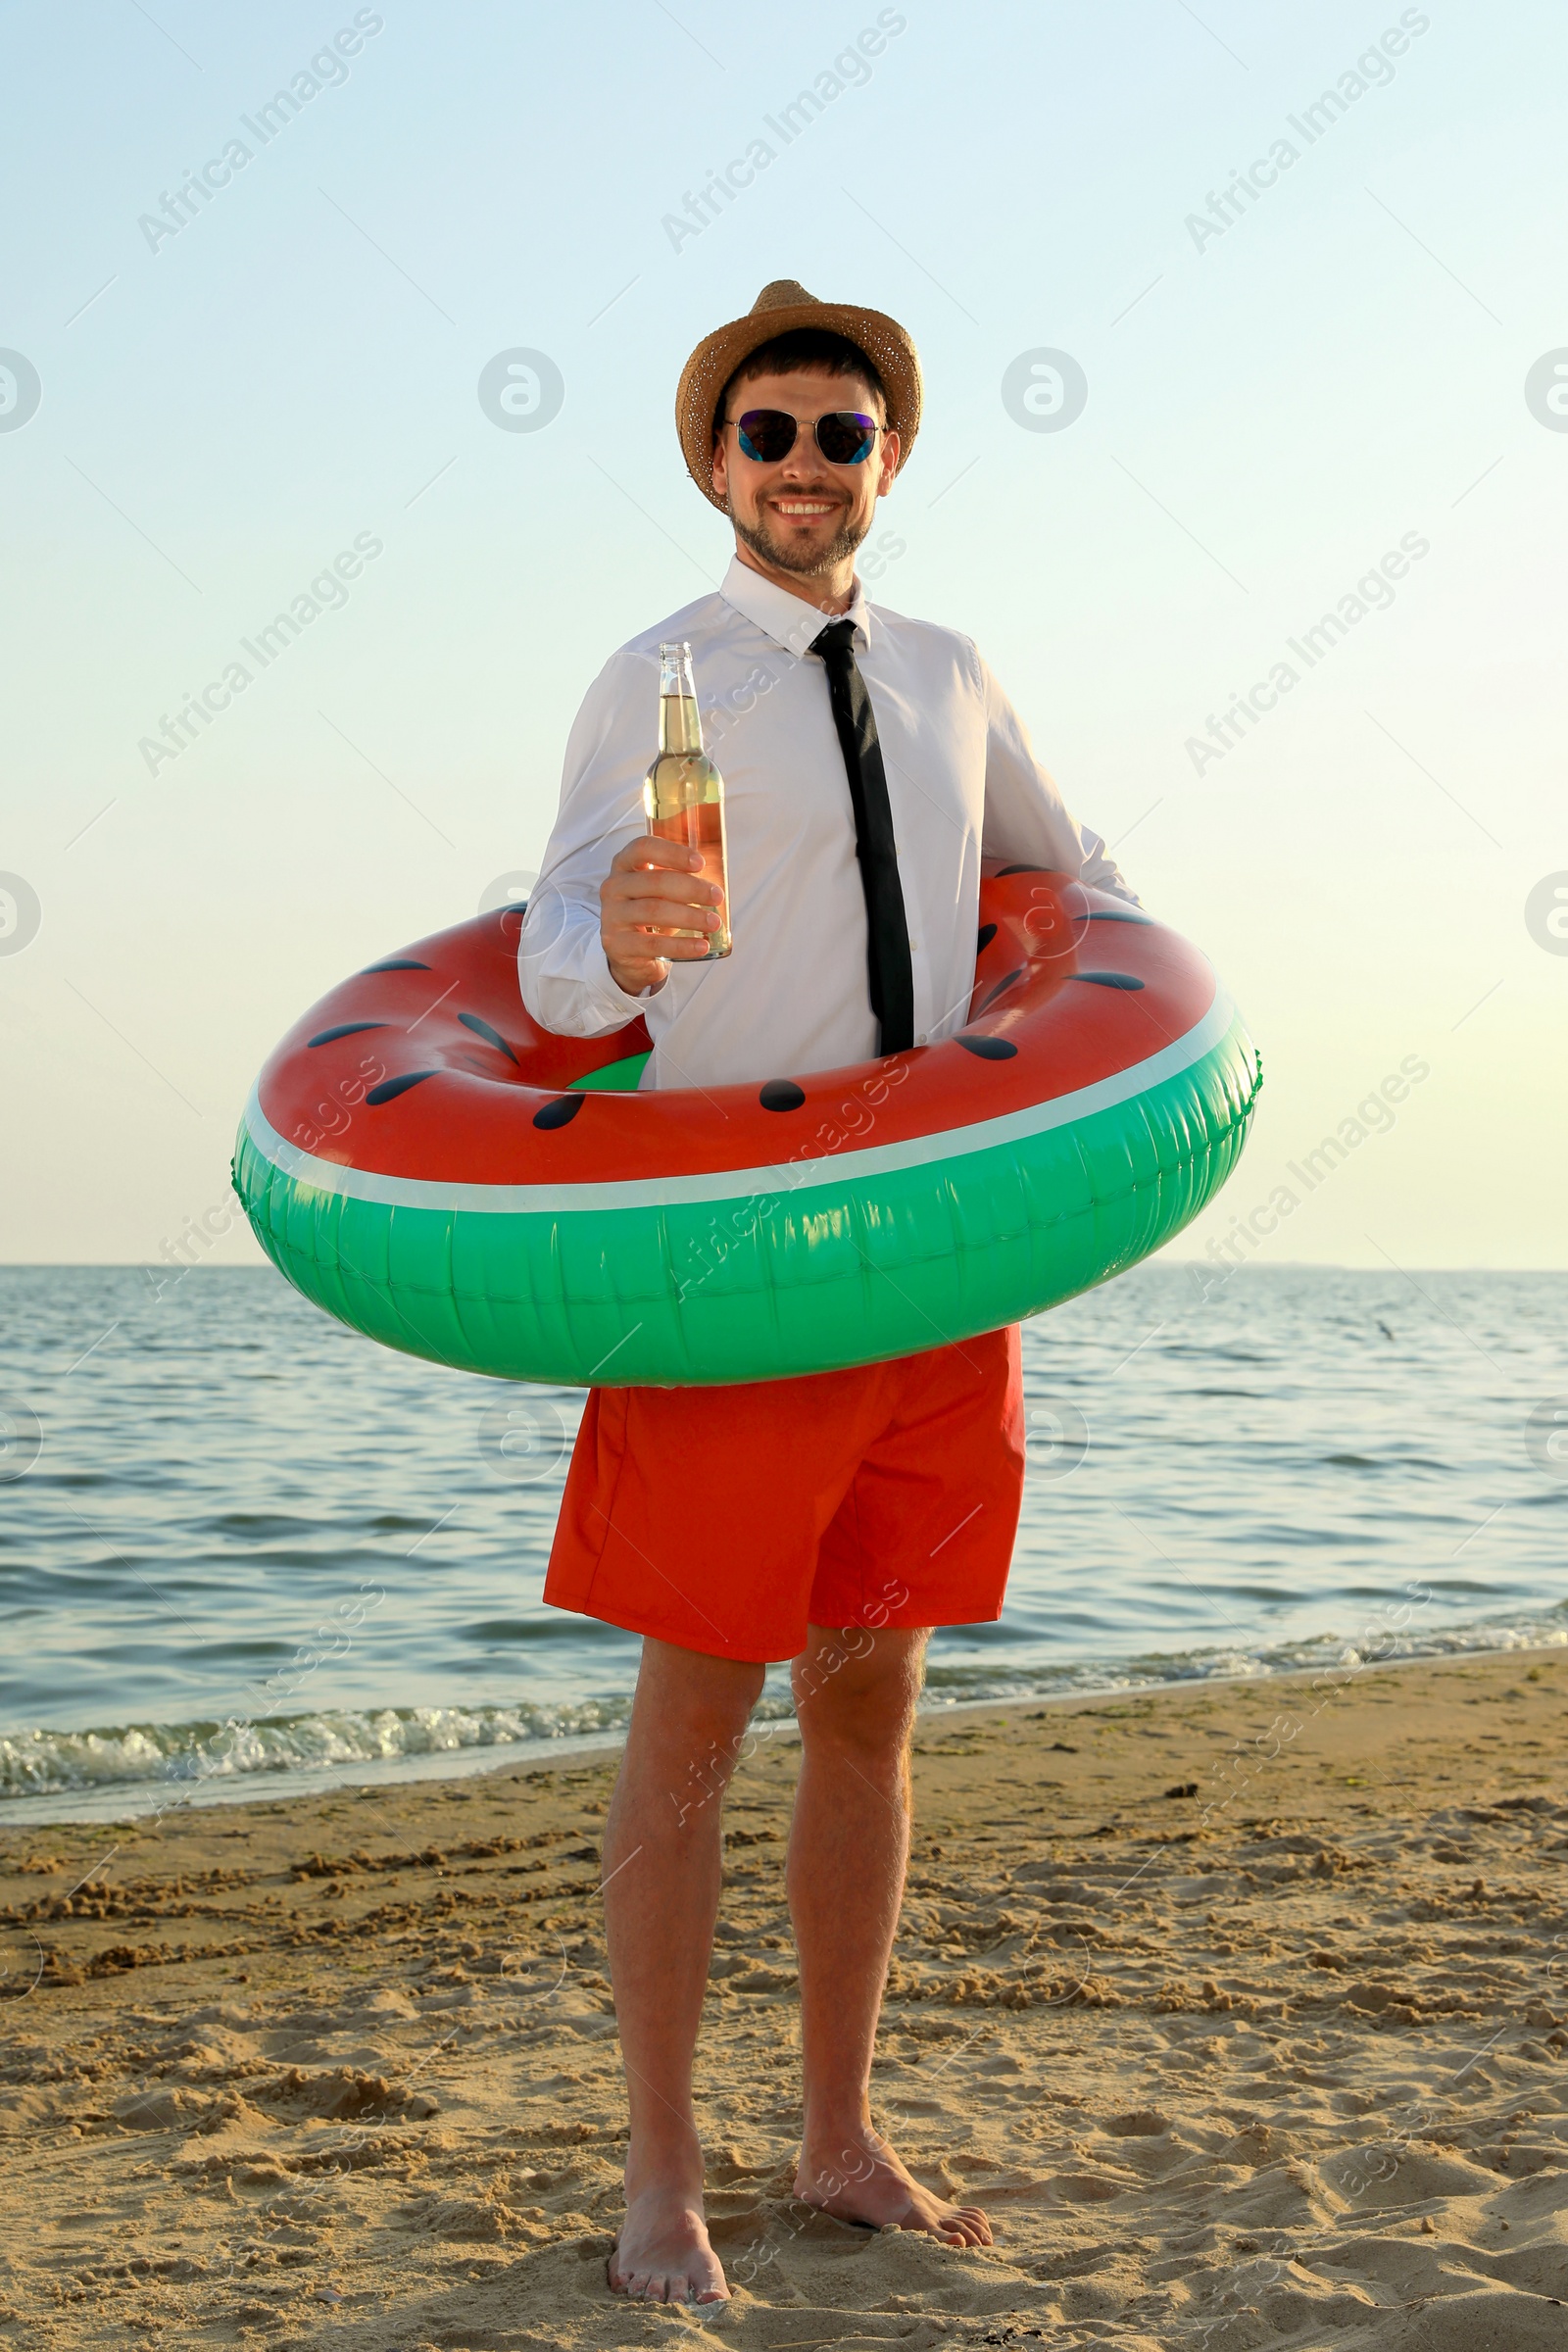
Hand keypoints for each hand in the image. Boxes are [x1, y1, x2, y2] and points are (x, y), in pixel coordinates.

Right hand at [601, 836, 723, 995]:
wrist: (626, 952)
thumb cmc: (650, 911)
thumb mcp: (657, 890)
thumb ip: (678, 877)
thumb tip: (721, 873)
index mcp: (623, 864)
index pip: (643, 848)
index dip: (672, 853)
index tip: (700, 863)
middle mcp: (613, 887)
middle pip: (655, 882)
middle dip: (691, 888)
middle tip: (717, 897)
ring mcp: (612, 916)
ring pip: (654, 911)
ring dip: (690, 916)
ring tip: (714, 922)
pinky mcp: (616, 944)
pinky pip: (653, 944)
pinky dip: (681, 946)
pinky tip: (702, 946)